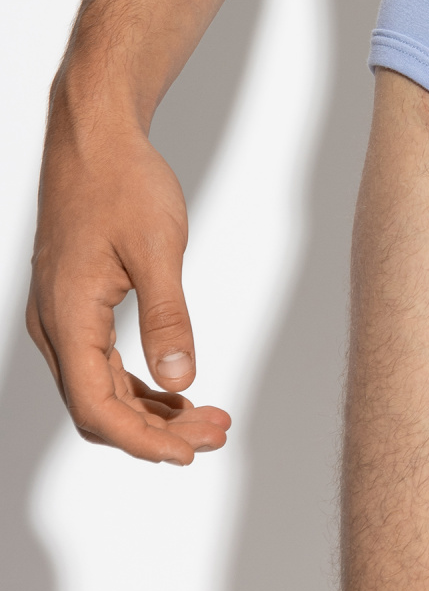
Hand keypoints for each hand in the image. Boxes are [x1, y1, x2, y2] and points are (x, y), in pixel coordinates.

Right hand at [27, 87, 230, 463]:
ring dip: (148, 410)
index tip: (186, 453)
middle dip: (155, 430)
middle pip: (97, 406)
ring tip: (204, 418)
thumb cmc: (121, 181)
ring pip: (99, 387)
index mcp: (68, 315)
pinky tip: (173, 389)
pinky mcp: (73, 303)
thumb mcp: (156, 247)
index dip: (141, 440)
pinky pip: (99, 361)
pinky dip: (135, 383)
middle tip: (213, 433)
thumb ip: (168, 317)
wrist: (94, 137)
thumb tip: (181, 380)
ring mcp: (60, 315)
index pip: (96, 407)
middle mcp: (54, 324)